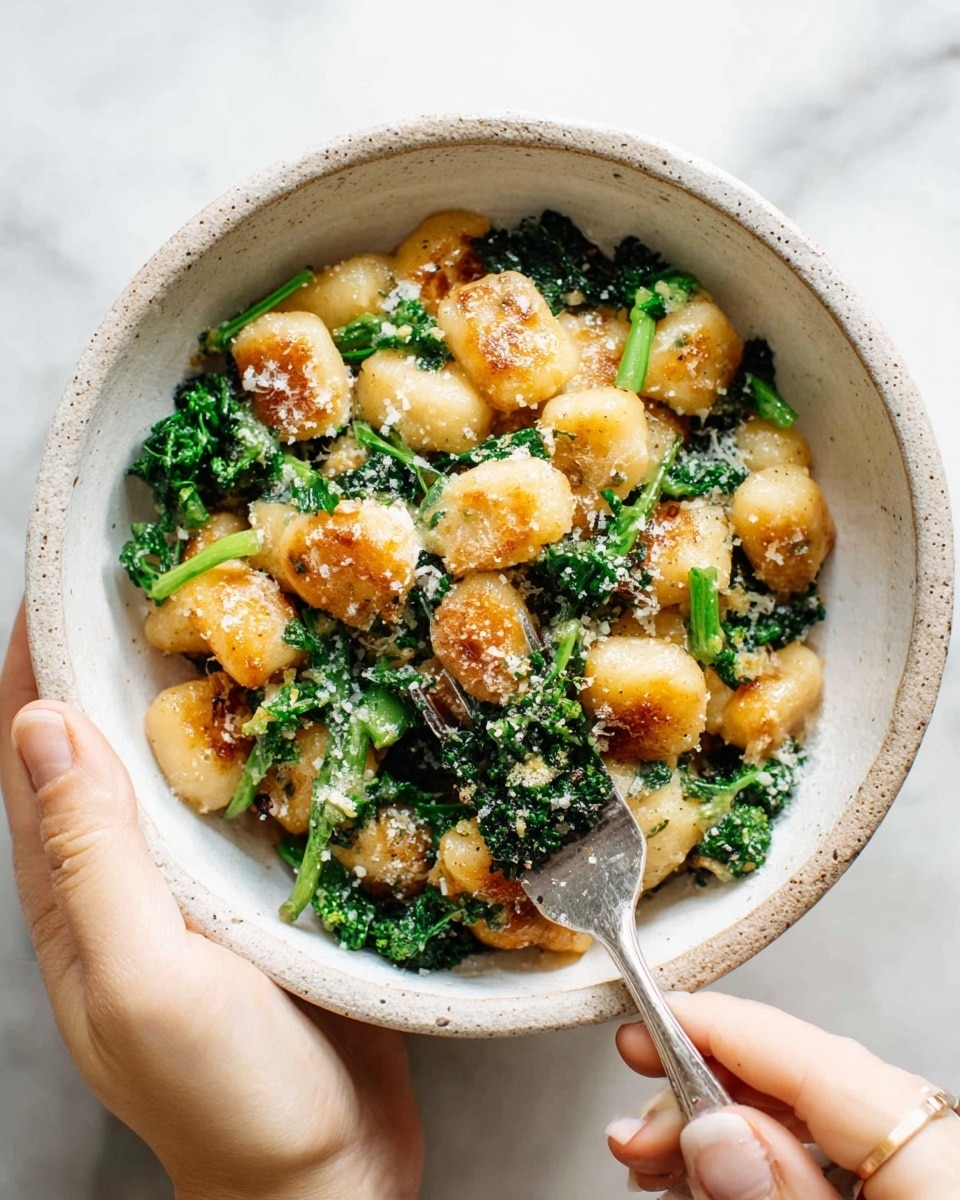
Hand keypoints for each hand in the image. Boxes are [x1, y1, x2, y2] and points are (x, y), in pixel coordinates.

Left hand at [1, 604, 422, 1199]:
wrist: (326, 1177)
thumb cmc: (230, 1096)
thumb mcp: (145, 979)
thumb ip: (91, 856)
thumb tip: (41, 721)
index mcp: (74, 888)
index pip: (28, 742)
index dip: (35, 649)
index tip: (69, 564)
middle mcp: (123, 870)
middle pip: (99, 733)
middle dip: (116, 644)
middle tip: (172, 557)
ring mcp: (191, 878)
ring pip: (176, 753)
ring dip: (191, 678)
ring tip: (237, 599)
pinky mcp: (257, 886)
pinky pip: (246, 789)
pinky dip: (256, 731)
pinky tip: (298, 691)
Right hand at [606, 990, 959, 1198]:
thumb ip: (779, 1199)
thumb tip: (713, 1131)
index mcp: (941, 1166)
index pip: (817, 1059)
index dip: (720, 1028)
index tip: (648, 1019)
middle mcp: (939, 1157)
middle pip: (809, 1082)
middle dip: (704, 1095)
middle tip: (636, 1127)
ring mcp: (924, 1176)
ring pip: (811, 1119)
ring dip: (719, 1131)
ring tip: (655, 1158)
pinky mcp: (905, 1193)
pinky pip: (828, 1157)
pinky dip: (760, 1160)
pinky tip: (709, 1174)